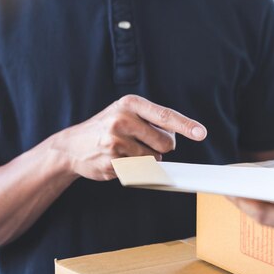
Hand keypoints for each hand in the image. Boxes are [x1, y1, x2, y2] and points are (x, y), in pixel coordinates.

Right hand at [47, 95, 206, 180]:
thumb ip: (151, 120)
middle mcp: (122, 119)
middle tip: (144, 142)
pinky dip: (135, 168)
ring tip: (126, 150)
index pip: (165, 115)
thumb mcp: (126, 112)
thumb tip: (179, 134)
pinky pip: (140, 170)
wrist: (72, 145)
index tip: (201, 133)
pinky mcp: (111, 161)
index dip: (186, 125)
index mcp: (130, 103)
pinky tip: (118, 160)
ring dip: (146, 159)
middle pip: (165, 142)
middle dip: (162, 147)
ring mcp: (115, 141)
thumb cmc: (107, 127)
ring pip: (154, 158)